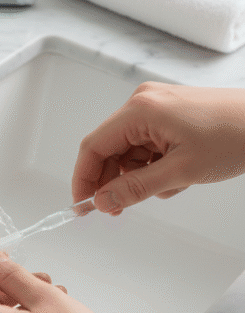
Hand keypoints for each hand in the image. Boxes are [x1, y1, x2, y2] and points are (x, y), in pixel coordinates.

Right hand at [72, 82, 244, 213]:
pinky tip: (175, 175)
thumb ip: (136, 188)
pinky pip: (146, 145)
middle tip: (120, 208)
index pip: (93, 146)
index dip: (84, 178)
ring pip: (129, 150)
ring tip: (168, 187)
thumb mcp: (181, 171)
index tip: (83, 204)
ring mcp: (154, 107)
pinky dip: (153, 164)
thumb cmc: (234, 137)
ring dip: (139, 174)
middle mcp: (141, 103)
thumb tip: (101, 201)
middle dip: (113, 180)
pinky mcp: (167, 114)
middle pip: (109, 148)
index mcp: (139, 110)